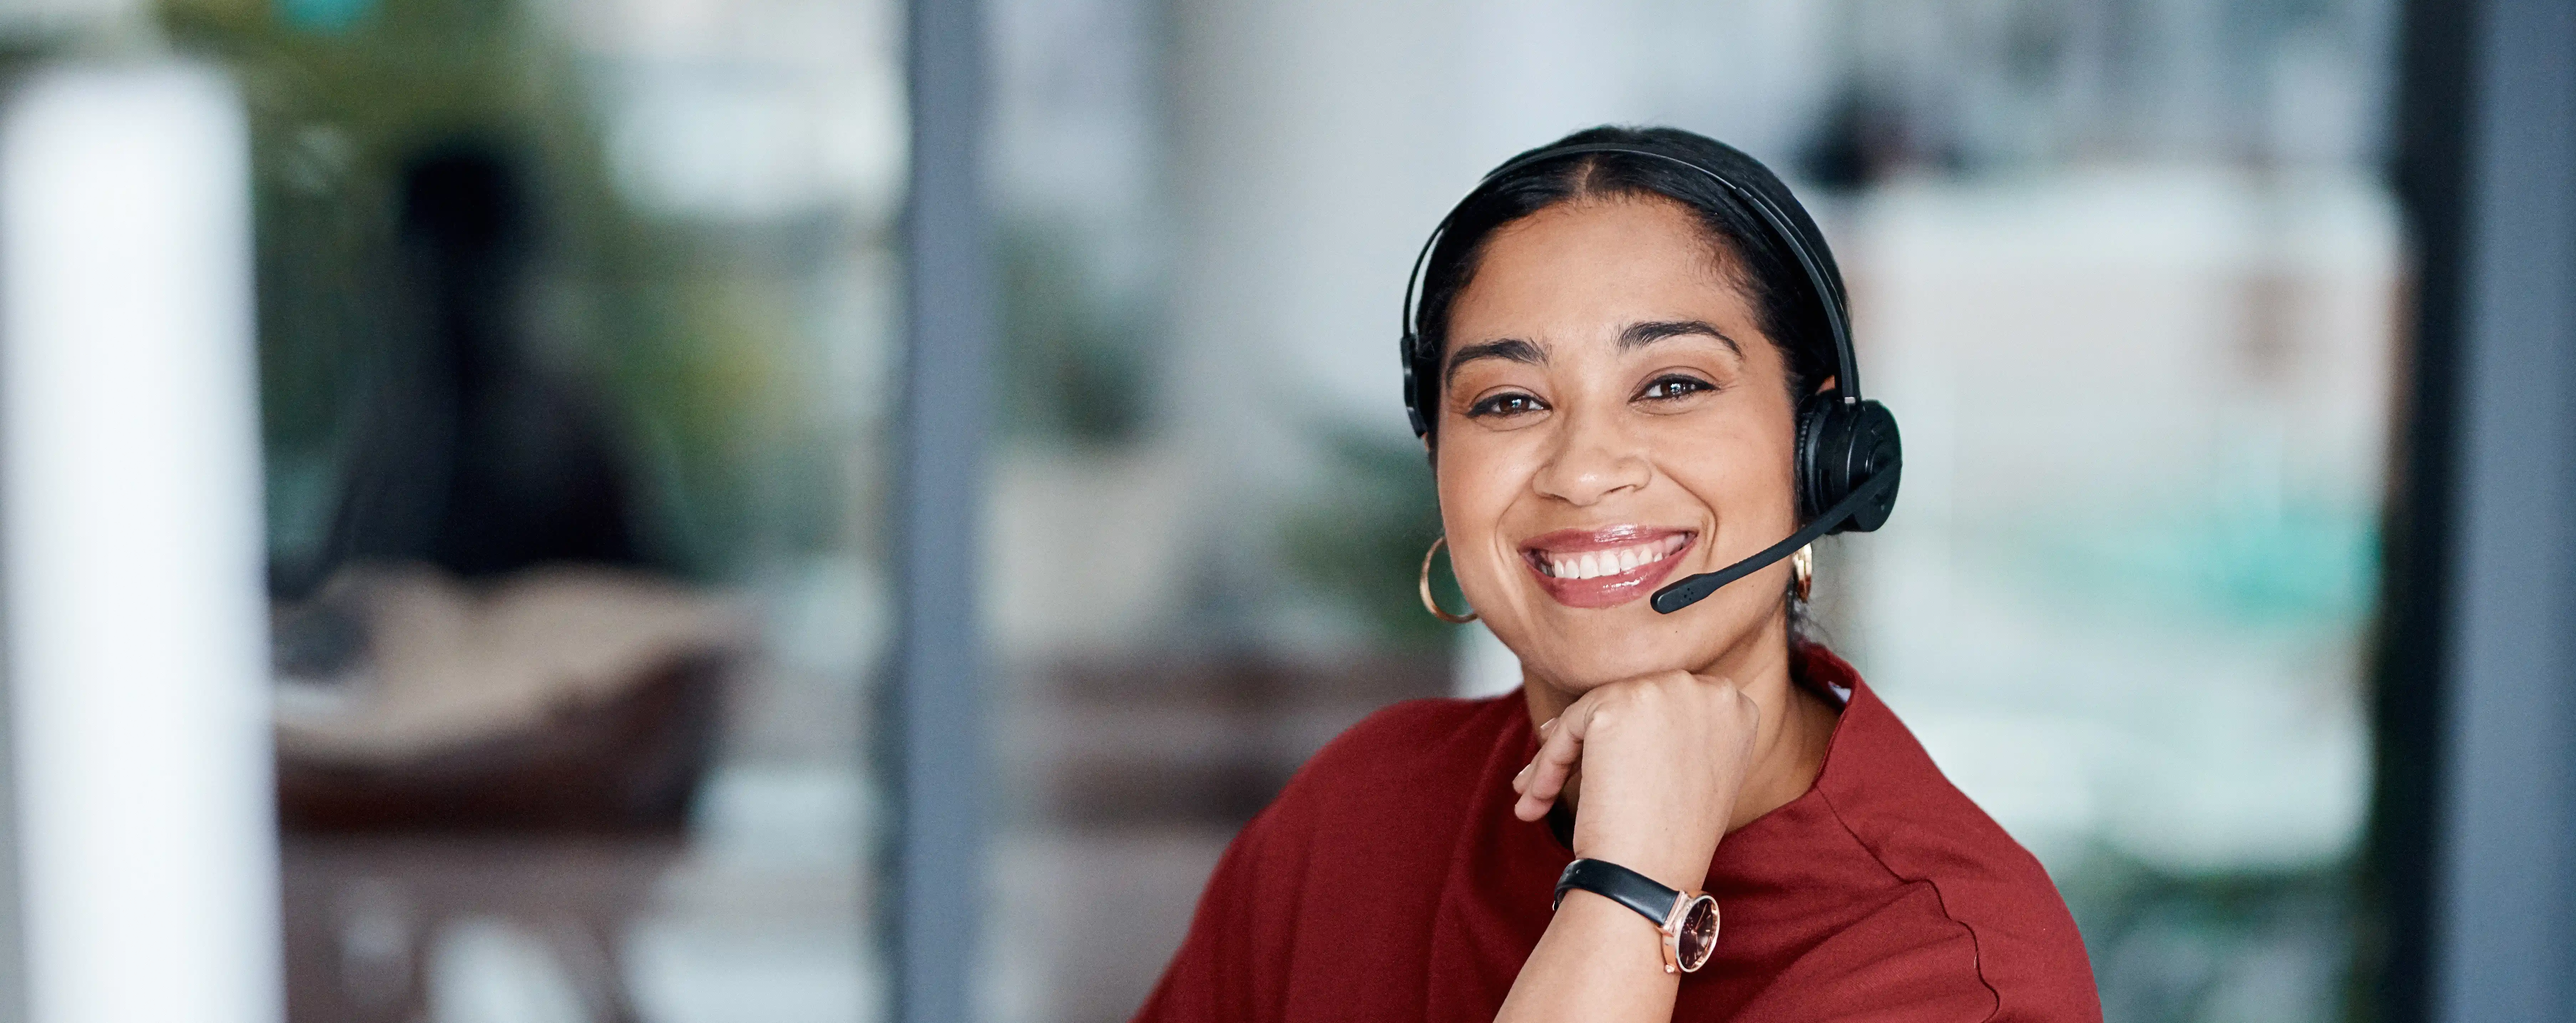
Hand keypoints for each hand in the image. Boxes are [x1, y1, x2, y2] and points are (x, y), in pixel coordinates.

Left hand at [1509, 670, 1761, 892]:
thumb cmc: (1670, 842)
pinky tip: (1535, 803)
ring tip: (1537, 798)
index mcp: (1735, 707)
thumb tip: (1595, 715)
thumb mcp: (1692, 775)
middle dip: (1587, 742)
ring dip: (1558, 758)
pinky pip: (1569, 726)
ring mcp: (1665, 691)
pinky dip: (1548, 765)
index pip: (1667, 705)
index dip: (1627, 737)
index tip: (1599, 769)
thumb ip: (1668, 734)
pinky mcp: (1619, 703)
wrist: (1650, 877)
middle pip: (1628, 701)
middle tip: (1552, 780)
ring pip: (1593, 713)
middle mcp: (1708, 690)